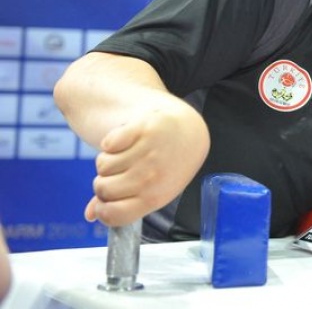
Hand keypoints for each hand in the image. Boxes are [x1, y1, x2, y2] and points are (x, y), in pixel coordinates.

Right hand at [86, 102, 209, 226]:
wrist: (188, 132)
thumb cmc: (168, 166)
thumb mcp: (154, 190)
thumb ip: (123, 203)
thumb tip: (90, 215)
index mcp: (155, 197)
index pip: (113, 214)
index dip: (101, 211)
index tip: (101, 203)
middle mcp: (152, 177)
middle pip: (102, 189)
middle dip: (103, 183)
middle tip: (117, 175)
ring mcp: (148, 152)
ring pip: (102, 165)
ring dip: (108, 162)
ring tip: (125, 158)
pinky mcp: (142, 129)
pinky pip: (107, 143)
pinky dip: (111, 143)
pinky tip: (127, 142)